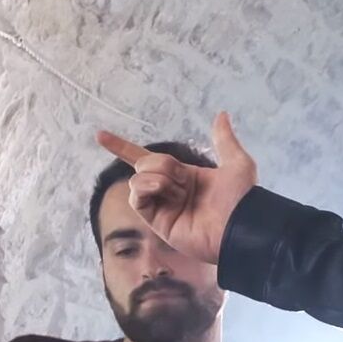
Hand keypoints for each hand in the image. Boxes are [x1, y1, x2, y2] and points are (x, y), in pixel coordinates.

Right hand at [91, 113, 257, 263]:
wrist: (241, 227)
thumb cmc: (242, 198)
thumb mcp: (237, 162)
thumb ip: (224, 140)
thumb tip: (221, 115)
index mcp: (184, 176)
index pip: (146, 159)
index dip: (123, 148)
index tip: (100, 136)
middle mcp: (169, 190)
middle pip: (144, 164)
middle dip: (161, 164)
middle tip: (184, 179)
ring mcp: (162, 207)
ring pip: (137, 180)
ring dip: (157, 176)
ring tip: (178, 189)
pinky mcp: (157, 222)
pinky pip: (136, 198)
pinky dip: (146, 188)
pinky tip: (166, 190)